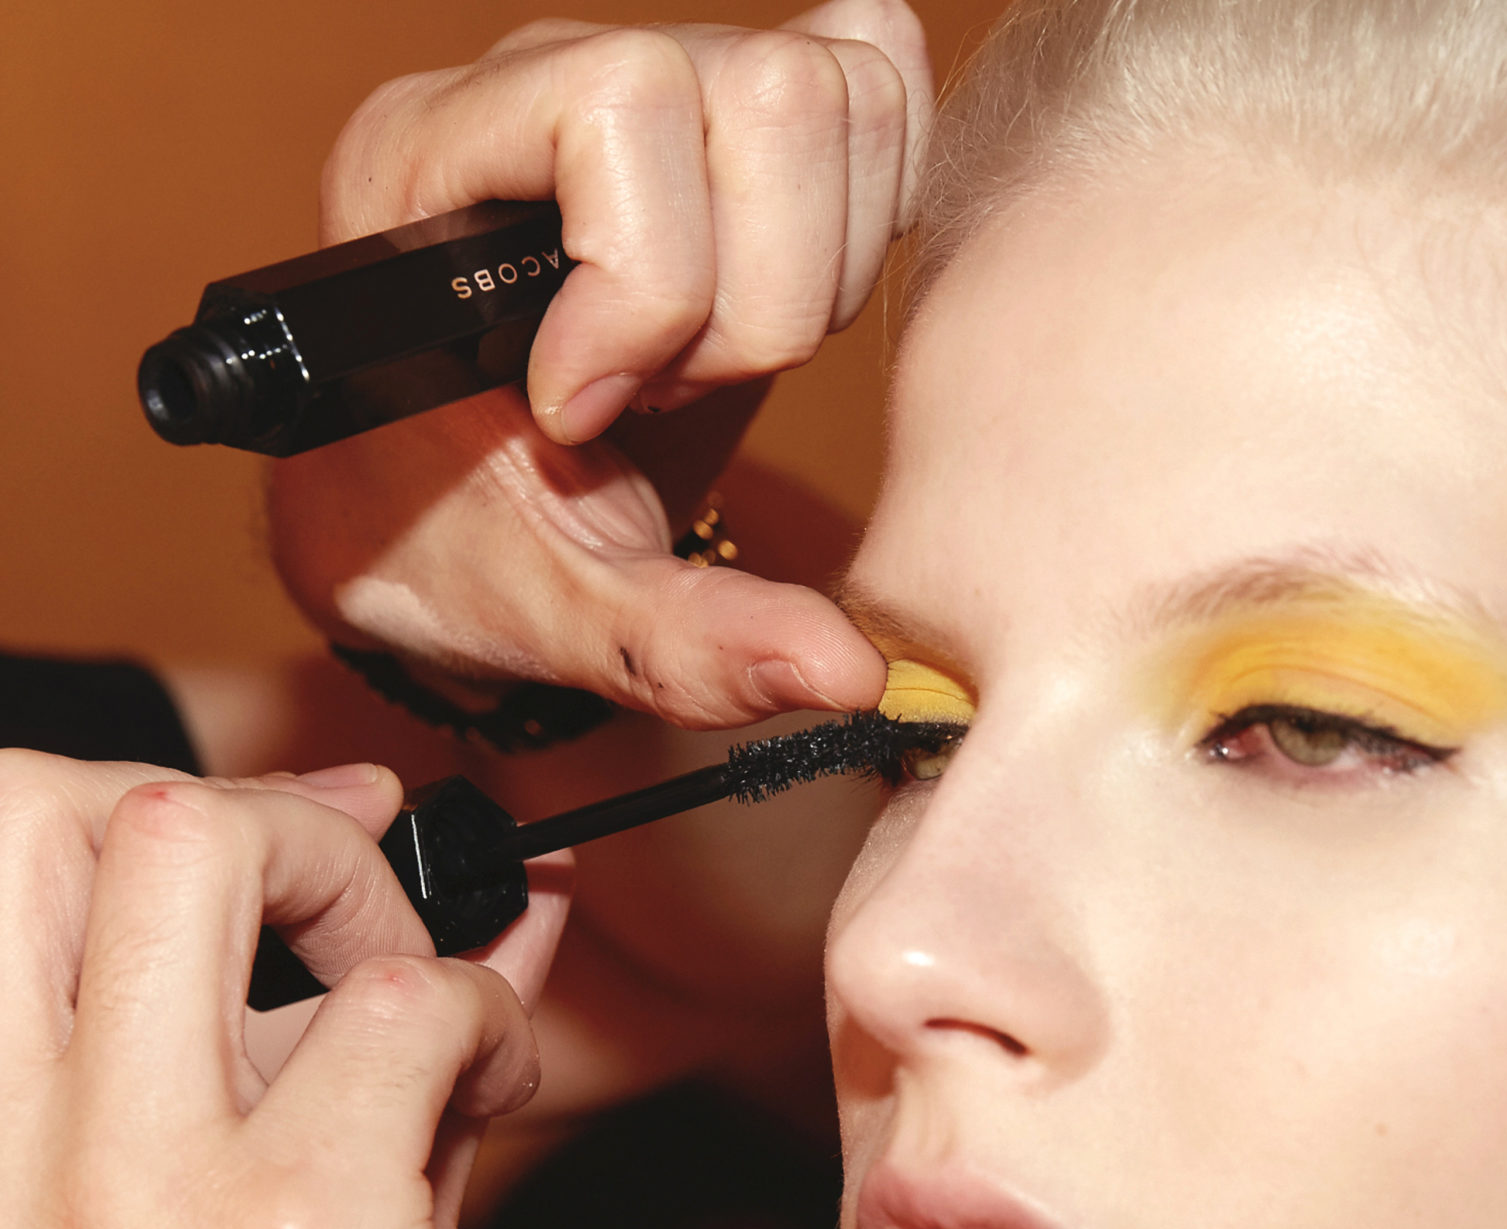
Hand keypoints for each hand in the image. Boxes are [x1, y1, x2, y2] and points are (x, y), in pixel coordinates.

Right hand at [0, 752, 568, 1228]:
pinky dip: (481, 1017)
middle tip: (349, 916)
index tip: (289, 846)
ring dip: (366, 900)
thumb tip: (464, 915)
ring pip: (200, 856)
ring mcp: (146, 1204)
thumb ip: (307, 1086)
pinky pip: (406, 1011)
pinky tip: (504, 1091)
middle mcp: (16, 1178)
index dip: (124, 812)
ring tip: (435, 1017)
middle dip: (231, 814)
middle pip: (48, 821)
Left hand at [268, 1, 933, 726]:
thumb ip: (680, 647)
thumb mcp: (545, 612)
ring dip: (808, 274)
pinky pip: (880, 88)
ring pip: (845, 91)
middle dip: (750, 300)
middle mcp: (540, 82)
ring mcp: (651, 82)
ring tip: (704, 361)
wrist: (435, 517)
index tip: (585, 411)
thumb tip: (845, 673)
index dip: (647, 281)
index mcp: (430, 165)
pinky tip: (766, 308)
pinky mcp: (737, 110)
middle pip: (769, 95)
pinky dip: (867, 223)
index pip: (620, 106)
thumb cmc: (444, 543)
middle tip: (662, 393)